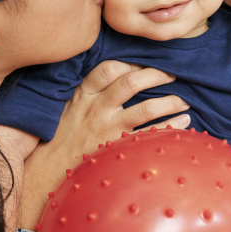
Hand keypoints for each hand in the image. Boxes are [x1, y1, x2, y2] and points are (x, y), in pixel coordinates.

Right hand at [43, 60, 191, 170]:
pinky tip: (184, 123)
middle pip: (131, 83)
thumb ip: (88, 92)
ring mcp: (107, 130)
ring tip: (184, 100)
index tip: (147, 61)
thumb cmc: (59, 137)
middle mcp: (96, 109)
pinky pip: (150, 135)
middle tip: (173, 73)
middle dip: (156, 75)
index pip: (109, 69)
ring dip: (169, 102)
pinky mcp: (117, 149)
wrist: (46, 170)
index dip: (132, 62)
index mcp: (83, 95)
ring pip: (145, 109)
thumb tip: (115, 75)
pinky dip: (170, 127)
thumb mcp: (67, 107)